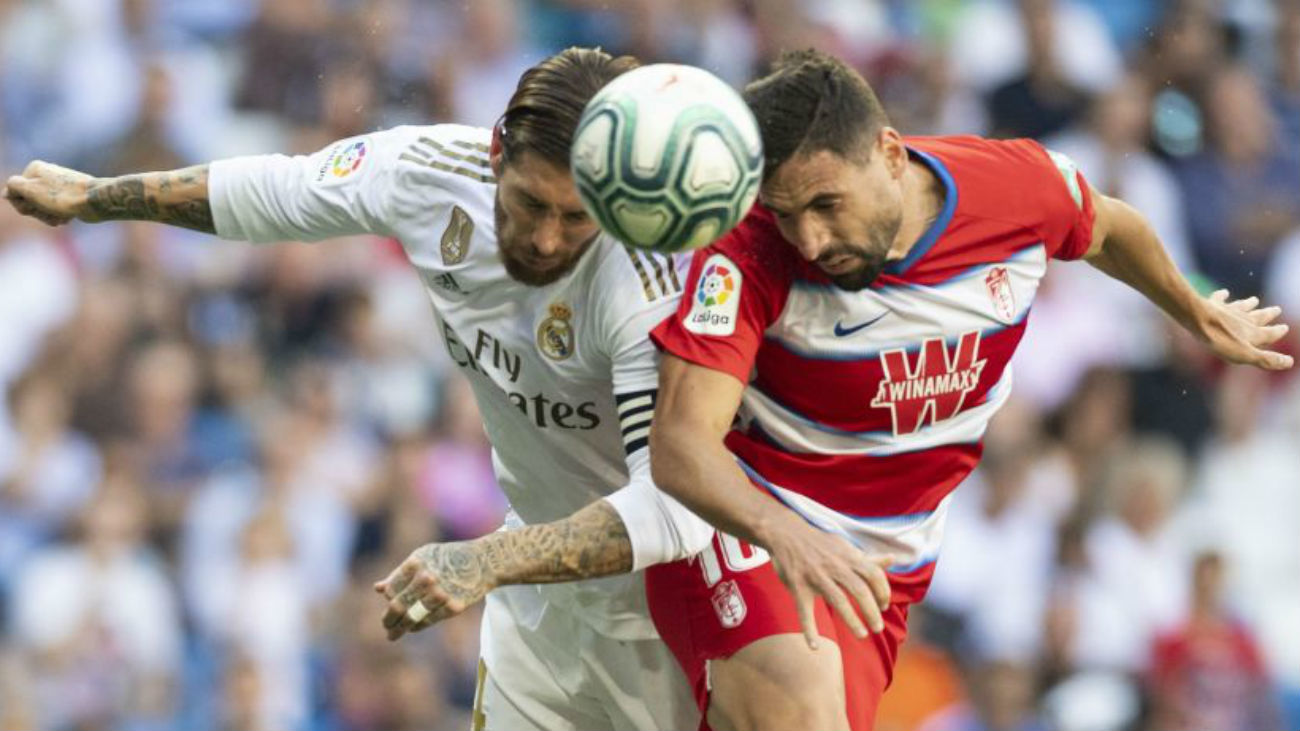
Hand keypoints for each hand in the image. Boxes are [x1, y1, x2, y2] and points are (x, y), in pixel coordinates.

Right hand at [4, 161, 97, 226]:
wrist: (95, 201)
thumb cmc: (62, 196)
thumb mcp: (31, 190)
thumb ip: (14, 187)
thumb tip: (7, 192)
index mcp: (35, 169)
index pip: (14, 192)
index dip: (22, 205)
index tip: (32, 208)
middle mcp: (47, 175)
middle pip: (29, 201)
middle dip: (37, 212)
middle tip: (49, 213)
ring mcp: (59, 186)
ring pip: (43, 208)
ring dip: (49, 216)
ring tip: (61, 217)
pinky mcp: (70, 197)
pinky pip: (57, 211)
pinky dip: (60, 216)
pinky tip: (68, 218)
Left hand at [374, 541, 496, 640]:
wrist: (483, 561)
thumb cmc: (448, 557)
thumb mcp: (423, 557)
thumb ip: (400, 573)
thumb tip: (377, 589)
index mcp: (416, 563)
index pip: (392, 589)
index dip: (388, 599)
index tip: (389, 605)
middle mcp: (427, 578)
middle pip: (398, 606)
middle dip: (388, 620)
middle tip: (386, 627)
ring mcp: (441, 594)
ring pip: (412, 617)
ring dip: (400, 628)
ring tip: (393, 634)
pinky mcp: (453, 607)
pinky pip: (428, 622)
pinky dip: (417, 626)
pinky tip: (412, 627)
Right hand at [762, 515, 894, 649]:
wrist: (785, 533)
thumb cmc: (819, 544)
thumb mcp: (844, 548)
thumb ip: (868, 558)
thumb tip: (892, 559)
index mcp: (847, 557)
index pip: (873, 574)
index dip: (883, 591)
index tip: (885, 605)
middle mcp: (834, 566)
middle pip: (859, 590)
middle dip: (872, 611)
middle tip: (878, 627)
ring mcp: (815, 577)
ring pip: (838, 601)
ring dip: (852, 620)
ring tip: (862, 635)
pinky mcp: (798, 586)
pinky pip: (805, 611)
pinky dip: (809, 630)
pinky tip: (814, 646)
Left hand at [1196, 289, 1292, 370]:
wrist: (1199, 320)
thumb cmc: (1221, 340)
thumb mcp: (1245, 355)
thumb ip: (1266, 359)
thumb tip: (1289, 362)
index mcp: (1253, 333)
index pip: (1269, 333)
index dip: (1277, 332)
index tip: (1285, 327)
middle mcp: (1243, 319)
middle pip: (1258, 316)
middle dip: (1268, 314)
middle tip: (1276, 309)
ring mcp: (1228, 310)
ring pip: (1242, 306)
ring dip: (1249, 304)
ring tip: (1254, 300)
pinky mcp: (1212, 305)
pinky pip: (1219, 299)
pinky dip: (1222, 296)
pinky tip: (1224, 292)